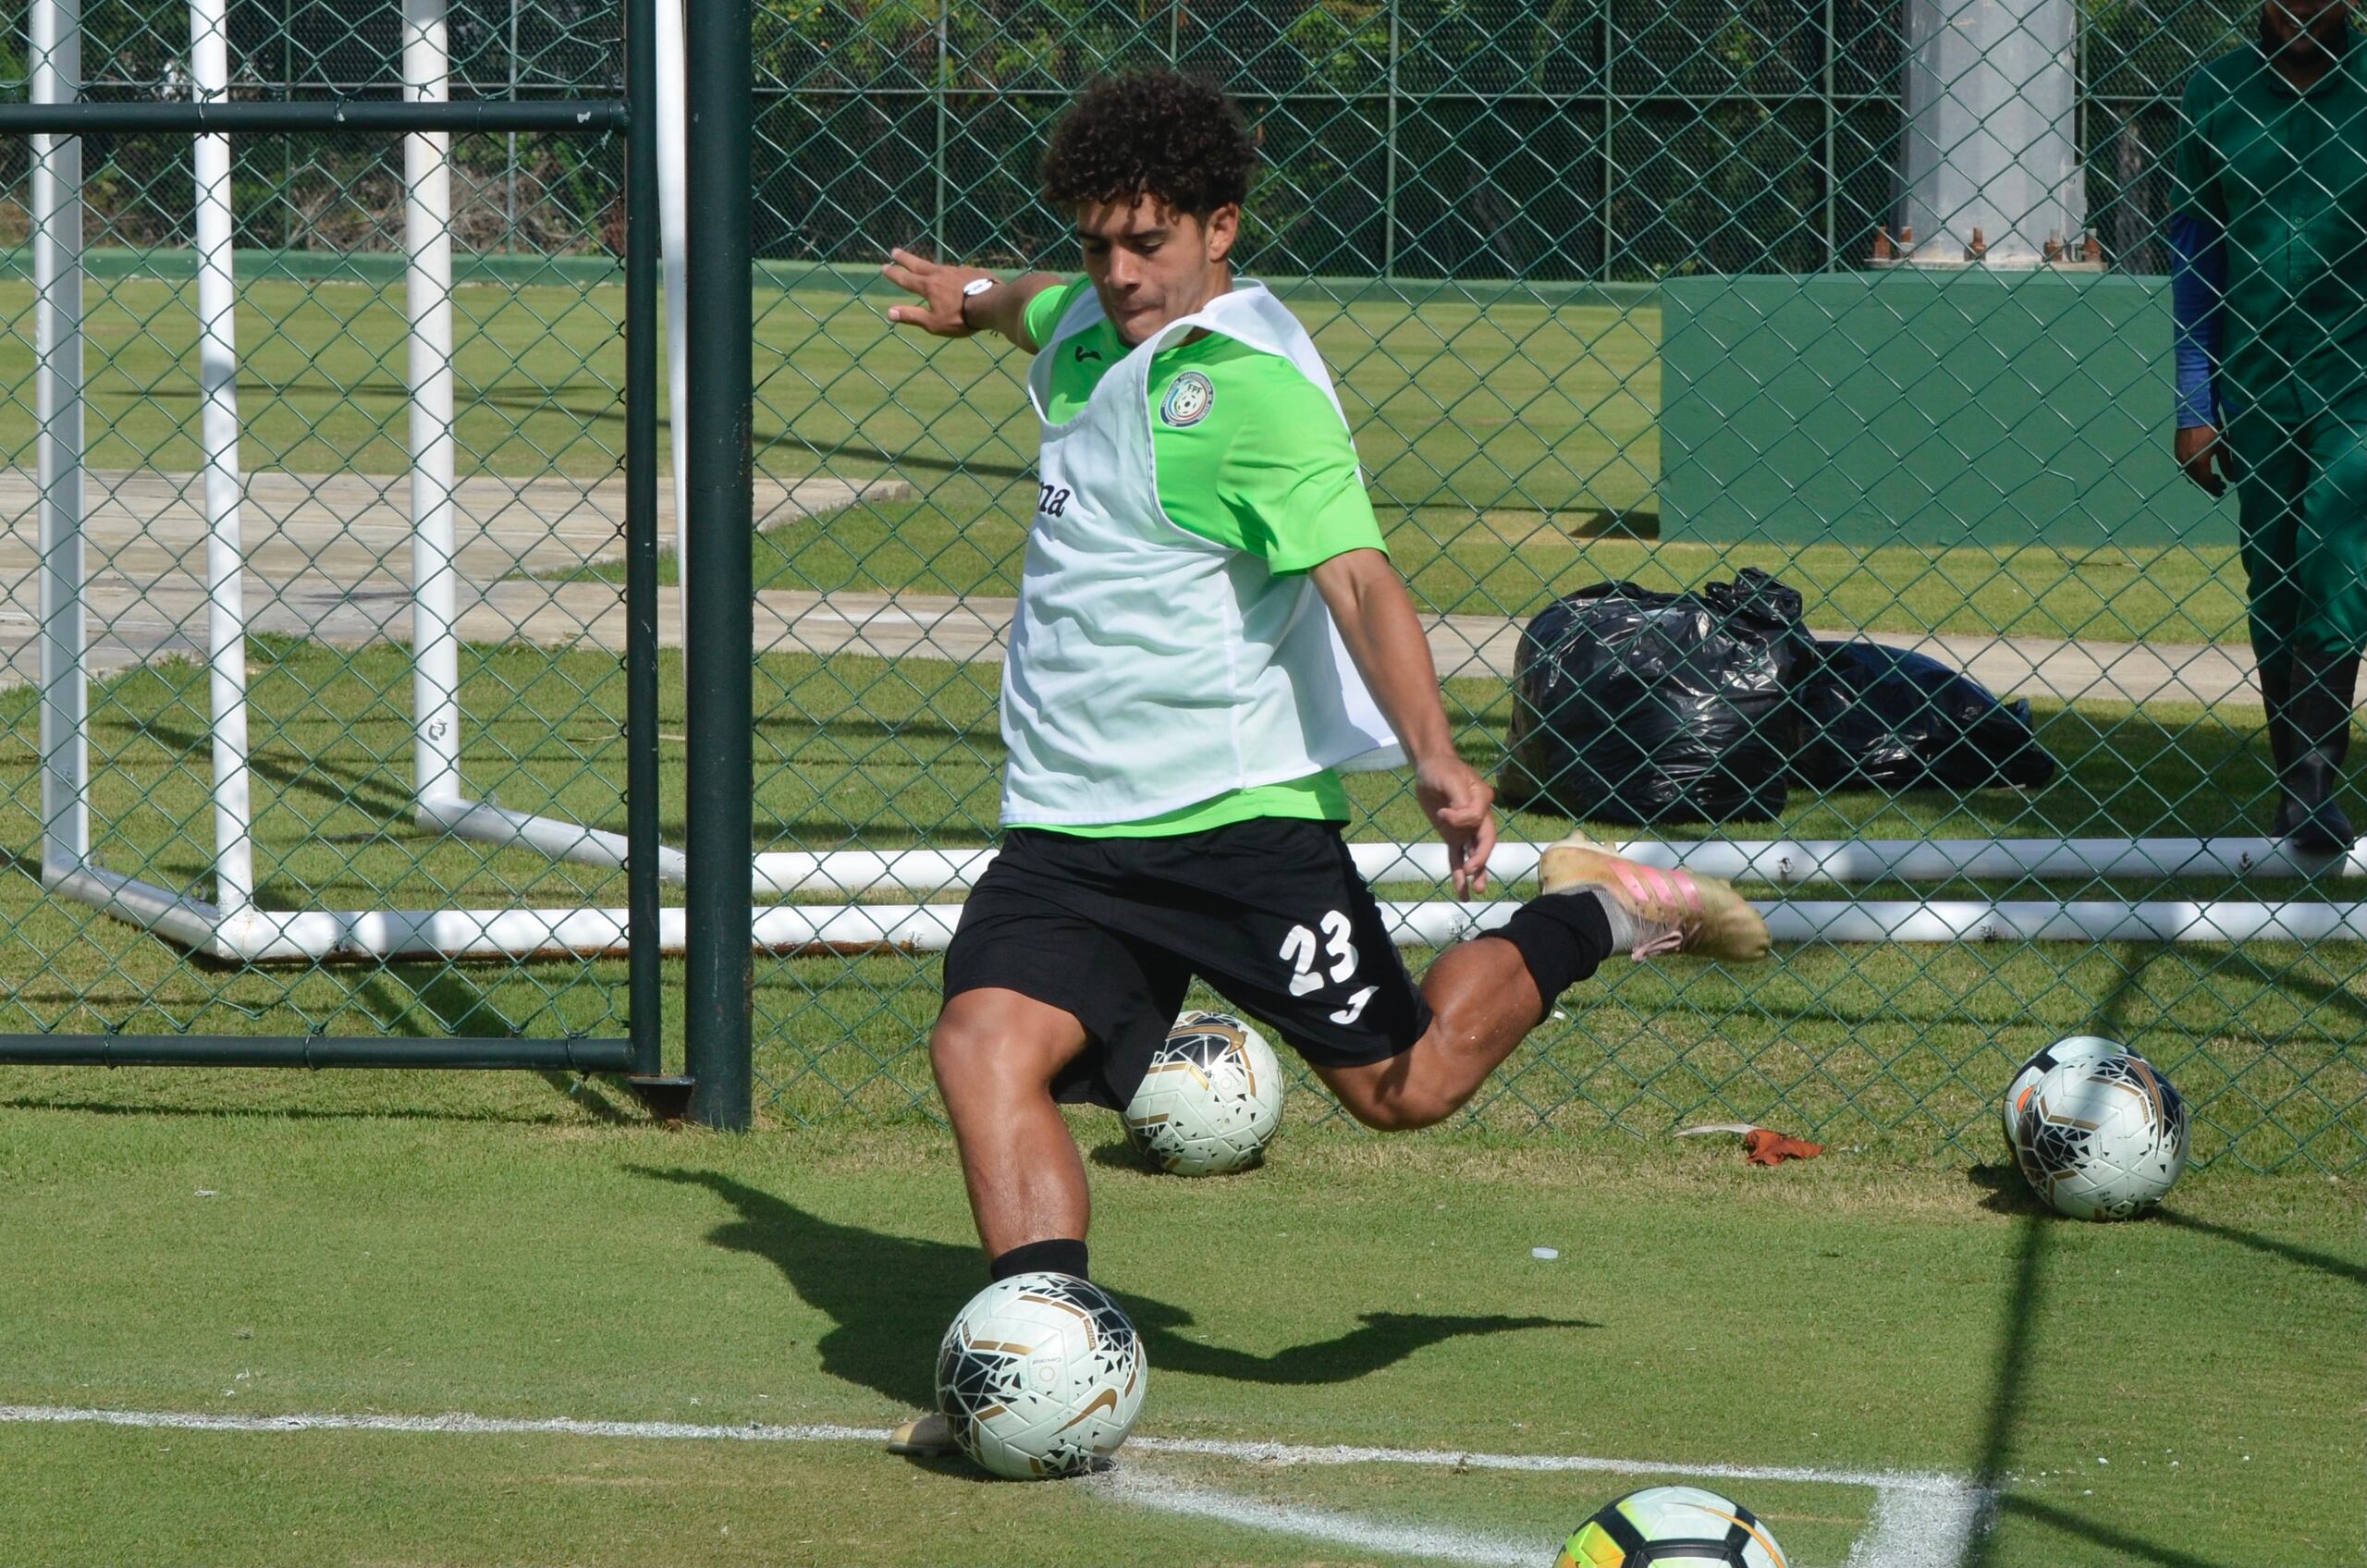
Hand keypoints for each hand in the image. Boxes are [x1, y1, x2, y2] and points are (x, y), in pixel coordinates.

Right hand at [880, 247, 990, 337]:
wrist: (991, 305)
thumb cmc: (960, 318)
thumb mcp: (933, 323)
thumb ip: (912, 316)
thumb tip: (889, 312)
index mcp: (928, 287)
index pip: (906, 279)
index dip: (894, 274)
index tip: (884, 267)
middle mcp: (940, 274)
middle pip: (919, 264)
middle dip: (905, 258)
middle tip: (895, 250)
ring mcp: (957, 271)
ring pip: (939, 266)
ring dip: (929, 265)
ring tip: (926, 266)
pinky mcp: (972, 272)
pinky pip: (958, 272)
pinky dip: (952, 274)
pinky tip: (956, 276)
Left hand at [1413, 751, 1496, 899]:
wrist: (1431, 769)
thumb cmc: (1443, 771)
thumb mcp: (1451, 780)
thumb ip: (1459, 801)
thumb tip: (1454, 817)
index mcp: (1483, 801)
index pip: (1479, 819)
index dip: (1461, 821)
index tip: (1442, 813)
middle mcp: (1479, 818)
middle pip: (1485, 843)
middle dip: (1479, 860)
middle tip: (1471, 871)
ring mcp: (1466, 829)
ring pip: (1473, 855)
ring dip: (1475, 873)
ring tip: (1476, 891)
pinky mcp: (1452, 836)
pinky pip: (1457, 857)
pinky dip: (1458, 873)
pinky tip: (1461, 889)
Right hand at [2176, 424, 2230, 497]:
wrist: (2194, 412)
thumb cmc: (2212, 427)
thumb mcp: (2223, 446)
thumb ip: (2227, 464)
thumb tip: (2232, 479)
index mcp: (2199, 461)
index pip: (2205, 482)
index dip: (2214, 489)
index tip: (2221, 492)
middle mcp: (2187, 462)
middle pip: (2196, 481)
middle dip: (2207, 485)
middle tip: (2219, 485)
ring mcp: (2180, 458)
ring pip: (2189, 475)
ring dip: (2200, 478)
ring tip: (2211, 476)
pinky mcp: (2177, 452)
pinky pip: (2185, 468)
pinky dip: (2194, 472)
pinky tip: (2202, 467)